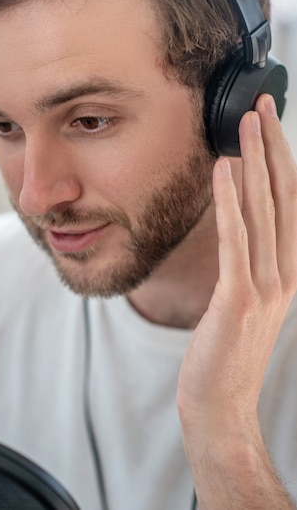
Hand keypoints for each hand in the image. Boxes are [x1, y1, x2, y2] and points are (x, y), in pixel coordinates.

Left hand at [177, 94, 296, 504]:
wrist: (220, 404)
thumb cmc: (226, 350)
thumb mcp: (246, 299)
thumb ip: (249, 261)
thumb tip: (239, 220)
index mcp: (286, 272)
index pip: (289, 205)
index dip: (282, 161)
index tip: (270, 123)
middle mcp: (284, 274)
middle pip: (283, 198)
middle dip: (273, 147)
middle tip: (260, 105)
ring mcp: (265, 288)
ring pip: (264, 212)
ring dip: (256, 163)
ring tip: (246, 123)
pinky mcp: (239, 300)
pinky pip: (236, 240)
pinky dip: (232, 202)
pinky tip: (226, 170)